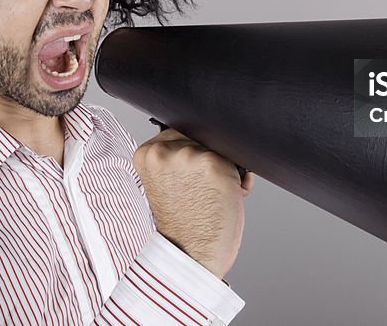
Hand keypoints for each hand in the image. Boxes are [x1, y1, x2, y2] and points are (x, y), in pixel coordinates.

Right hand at [133, 128, 253, 278]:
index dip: (192, 150)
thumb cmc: (181, 224)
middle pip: (200, 135)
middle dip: (208, 157)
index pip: (179, 131)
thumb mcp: (166, 184)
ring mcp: (189, 156)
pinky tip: (228, 195)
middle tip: (202, 188)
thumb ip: (175, 158)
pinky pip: (237, 161)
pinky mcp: (213, 164)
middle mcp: (164, 151)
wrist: (190, 255)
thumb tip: (207, 138)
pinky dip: (240, 178)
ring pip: (218, 147)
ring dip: (225, 167)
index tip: (192, 170)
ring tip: (215, 193)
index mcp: (147, 154)